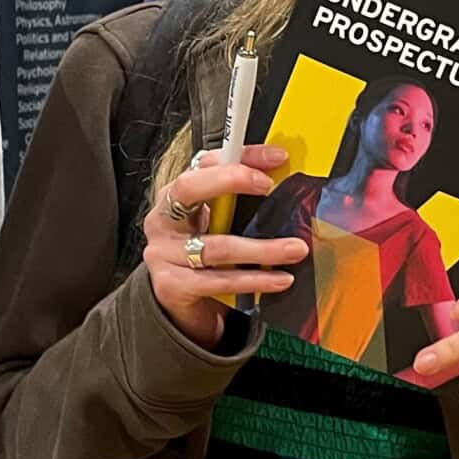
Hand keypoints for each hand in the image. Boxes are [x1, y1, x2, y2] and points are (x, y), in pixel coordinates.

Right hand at [141, 144, 306, 346]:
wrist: (181, 303)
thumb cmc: (202, 255)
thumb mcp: (217, 222)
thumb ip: (238, 201)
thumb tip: (283, 179)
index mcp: (175, 196)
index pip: (205, 163)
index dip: (240, 156)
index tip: (276, 158)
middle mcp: (163, 219)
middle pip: (190, 188)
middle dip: (231, 180)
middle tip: (269, 186)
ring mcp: (163, 253)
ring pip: (217, 246)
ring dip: (262, 248)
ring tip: (295, 249)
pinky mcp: (172, 284)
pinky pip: (219, 280)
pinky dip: (254, 280)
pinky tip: (280, 280)